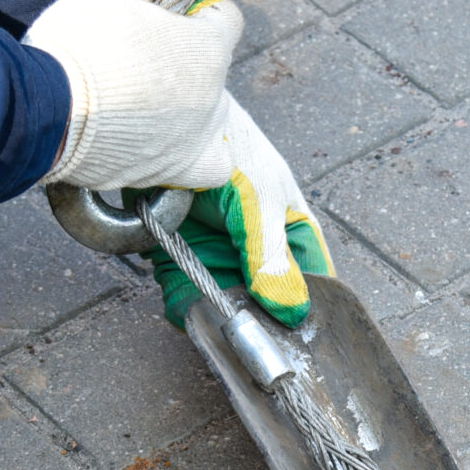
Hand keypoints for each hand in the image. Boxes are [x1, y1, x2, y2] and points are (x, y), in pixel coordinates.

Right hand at [23, 0, 242, 193]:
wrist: (45, 110)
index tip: (171, 12)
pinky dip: (201, 157)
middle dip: (185, 57)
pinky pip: (210, 167)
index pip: (226, 18)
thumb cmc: (78, 45)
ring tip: (145, 100)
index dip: (198, 10)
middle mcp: (211, 95)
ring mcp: (194, 136)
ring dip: (188, 103)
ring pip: (210, 114)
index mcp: (204, 47)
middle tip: (140, 55)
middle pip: (214, 68)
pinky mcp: (172, 170)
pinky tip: (177, 144)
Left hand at [148, 96, 334, 328]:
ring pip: (223, 303)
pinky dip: (185, 308)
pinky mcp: (175, 258)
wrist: (160, 126)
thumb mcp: (260, 204)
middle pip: (264, 299)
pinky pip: (184, 296)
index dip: (309, 306)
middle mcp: (252, 245)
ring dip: (220, 318)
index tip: (304, 340)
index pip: (309, 276)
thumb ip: (272, 259)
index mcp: (287, 226)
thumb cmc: (227, 148)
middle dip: (259, 321)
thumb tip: (293, 312)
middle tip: (256, 343)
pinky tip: (188, 312)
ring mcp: (214, 253)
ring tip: (222, 332)